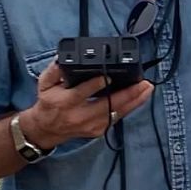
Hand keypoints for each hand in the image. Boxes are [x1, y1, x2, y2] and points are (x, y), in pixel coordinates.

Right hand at [26, 61, 153, 144]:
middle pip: (107, 105)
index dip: (95, 85)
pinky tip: (140, 97)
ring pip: (117, 113)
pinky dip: (130, 107)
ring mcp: (91, 125)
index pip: (81, 94)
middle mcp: (79, 116)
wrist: (46, 129)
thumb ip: (53, 71)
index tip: (108, 77)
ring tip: (147, 88)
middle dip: (127, 94)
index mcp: (64, 102)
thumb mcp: (44, 84)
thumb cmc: (48, 103)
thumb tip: (63, 59)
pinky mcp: (98, 130)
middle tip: (142, 83)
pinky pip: (117, 118)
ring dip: (134, 101)